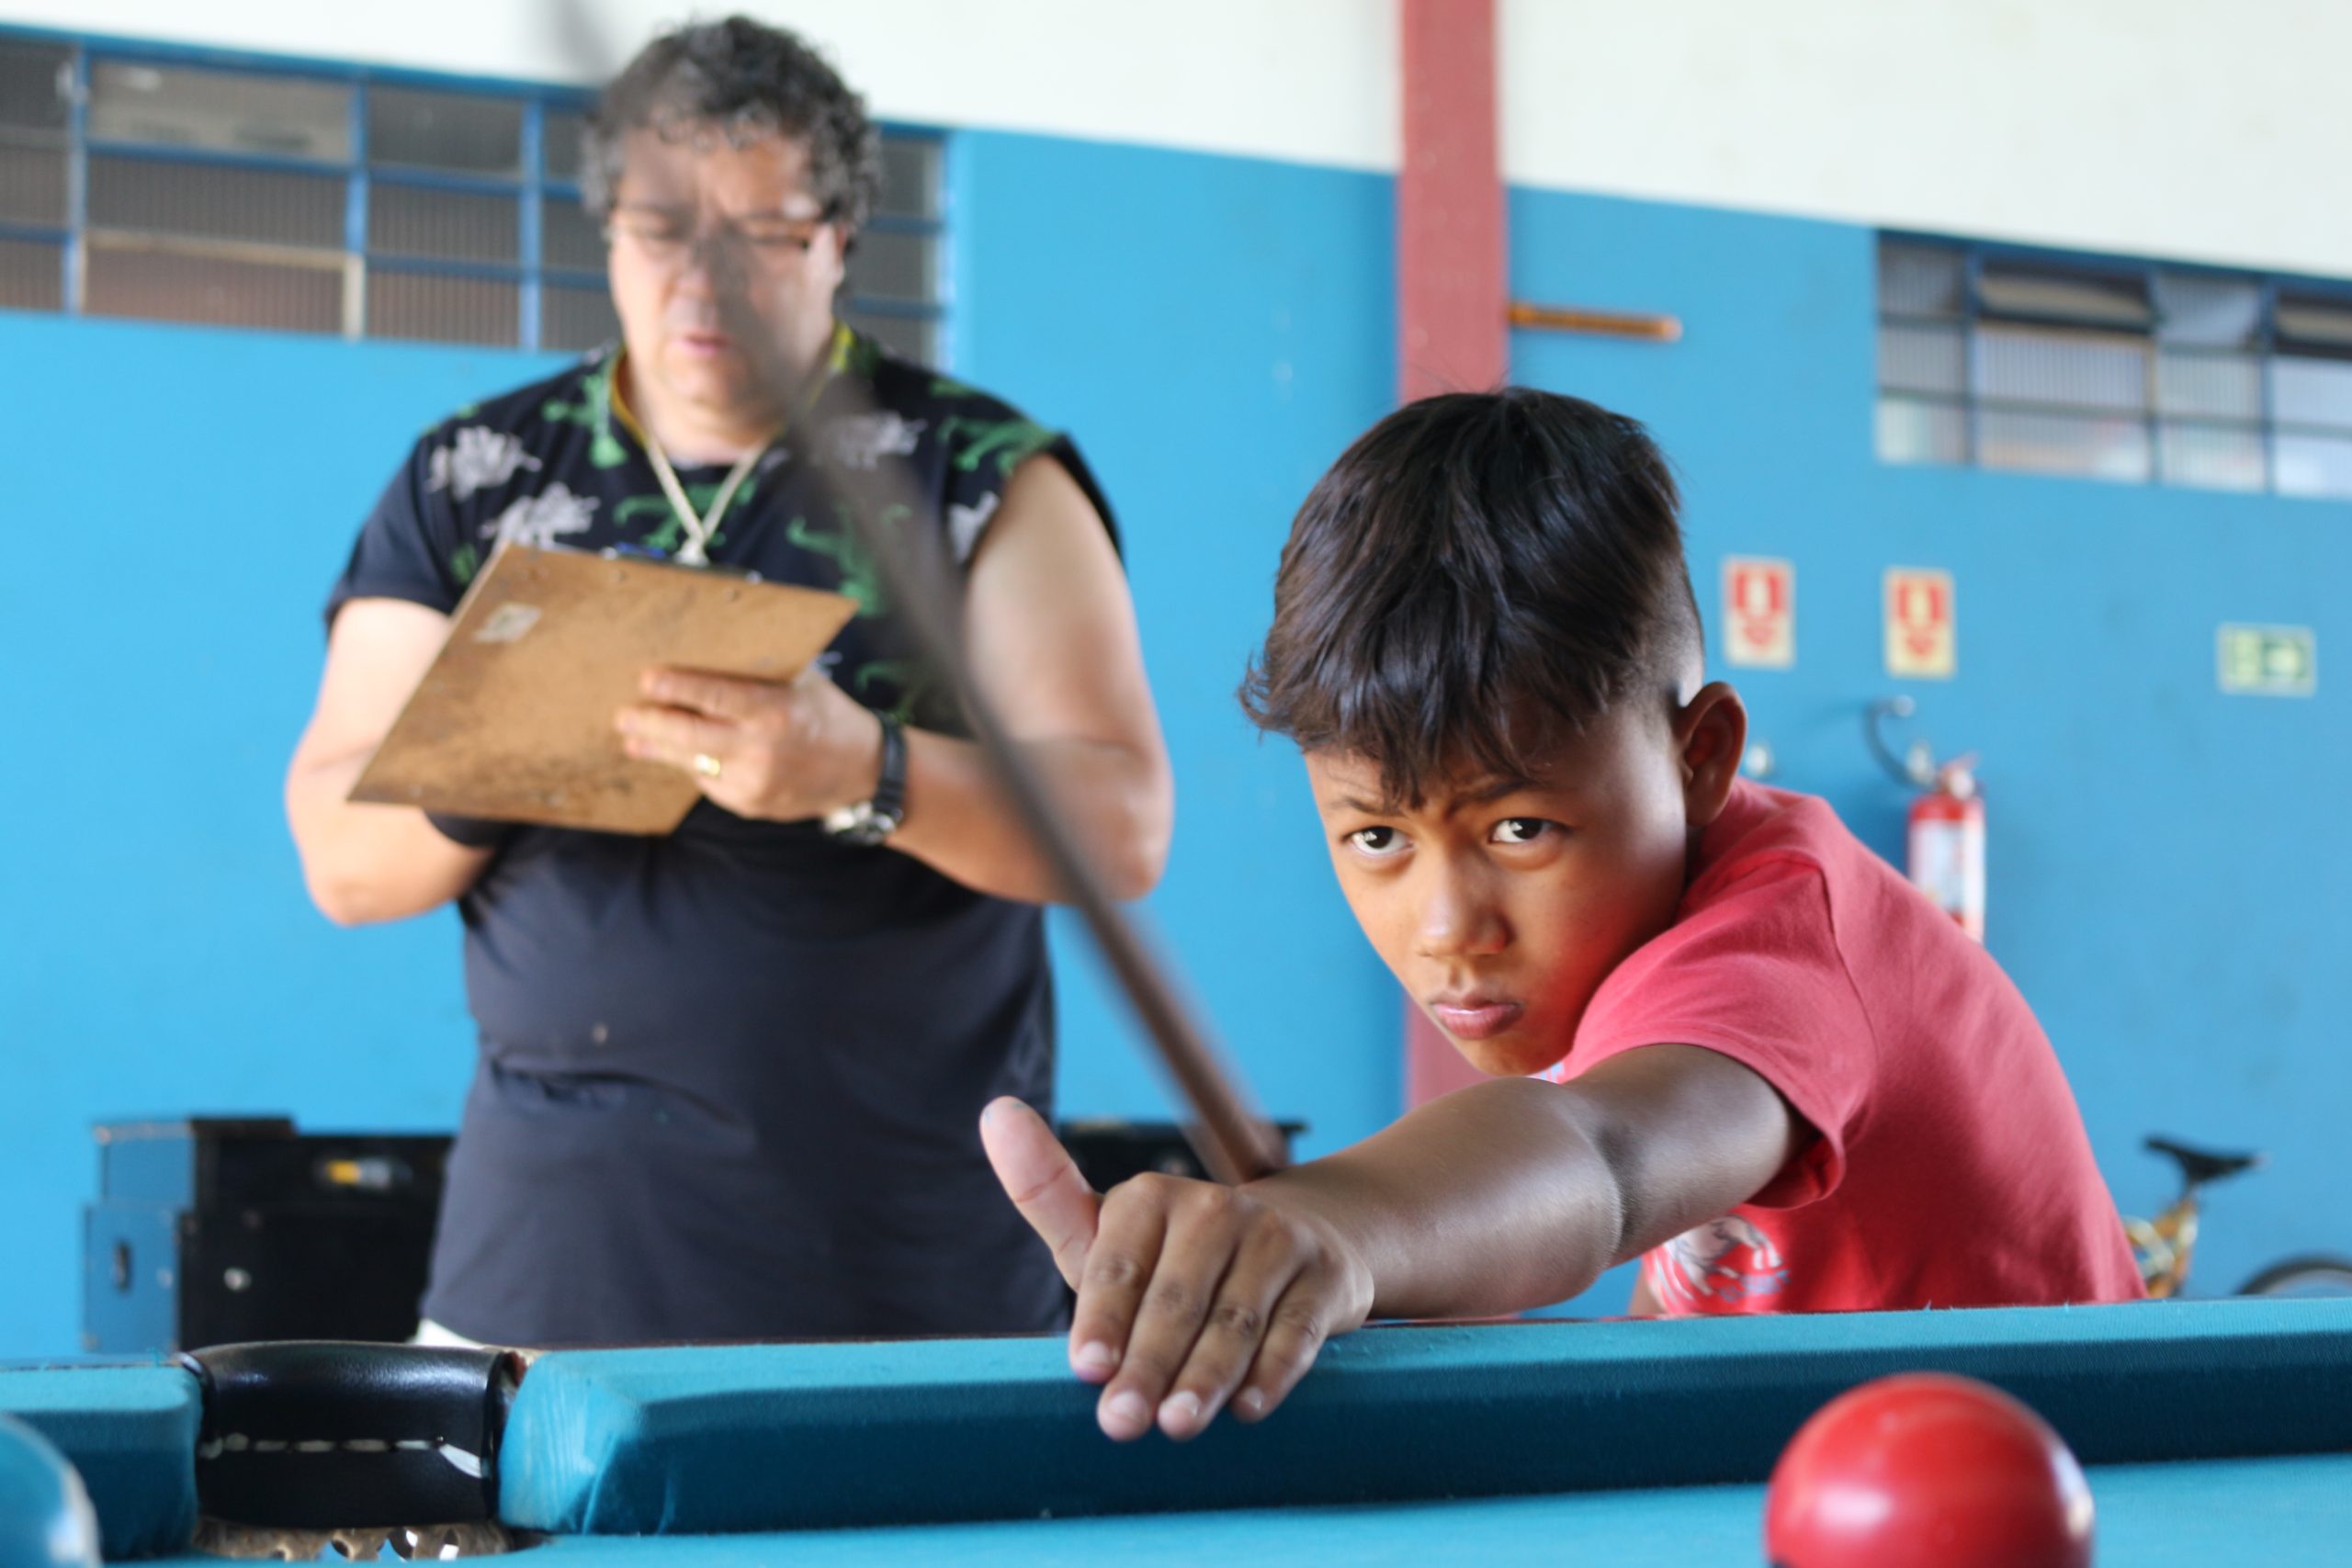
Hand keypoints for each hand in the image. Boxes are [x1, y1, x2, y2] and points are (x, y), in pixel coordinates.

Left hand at [615, 665, 881, 821]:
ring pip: (692, 763)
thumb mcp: (803, 683)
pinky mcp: (750, 804)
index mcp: (773, 711)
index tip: (645, 679)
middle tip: (623, 715)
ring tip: (634, 740)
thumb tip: (709, 650)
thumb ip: (761, 672)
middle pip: (688, 737)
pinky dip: (695, 766)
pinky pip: (709, 782)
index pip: (713, 696)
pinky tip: (682, 756)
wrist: (863, 771)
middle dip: (650, 724)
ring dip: (658, 750)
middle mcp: (761, 749)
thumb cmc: (828, 715)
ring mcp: (754, 782)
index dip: (675, 688)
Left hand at [980, 1097, 1373, 1441]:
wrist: (1299, 1245)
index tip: (1086, 1367)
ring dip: (1205, 1376)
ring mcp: (1276, 1241)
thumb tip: (995, 1112)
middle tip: (1120, 1422)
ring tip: (1176, 1424)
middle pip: (1176, 1299)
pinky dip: (1273, 1371)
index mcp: (1150, 1199)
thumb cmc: (1175, 1259)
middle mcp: (1216, 1209)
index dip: (1103, 1318)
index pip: (1119, 1265)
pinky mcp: (1325, 1277)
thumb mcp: (1109, 1236)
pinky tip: (1247, 1407)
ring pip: (1235, 1318)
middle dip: (1147, 1364)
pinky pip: (1297, 1330)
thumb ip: (1048, 1195)